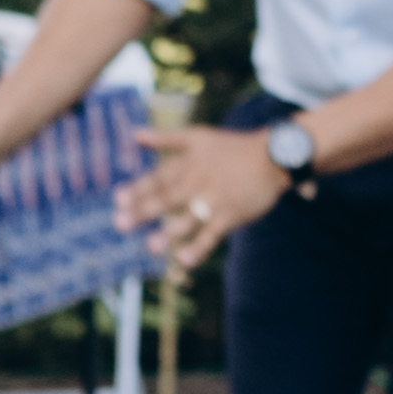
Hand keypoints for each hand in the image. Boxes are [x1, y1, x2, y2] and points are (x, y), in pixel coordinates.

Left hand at [114, 124, 282, 278]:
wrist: (274, 156)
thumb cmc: (233, 147)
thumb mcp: (198, 136)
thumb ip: (165, 138)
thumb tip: (134, 134)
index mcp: (189, 163)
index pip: (159, 177)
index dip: (138, 189)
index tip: (118, 200)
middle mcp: (199, 181)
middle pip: (168, 197)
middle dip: (144, 211)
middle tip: (120, 224)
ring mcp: (216, 199)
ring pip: (189, 218)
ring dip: (169, 232)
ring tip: (151, 247)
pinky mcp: (232, 214)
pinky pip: (213, 234)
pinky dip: (200, 247)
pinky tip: (184, 260)